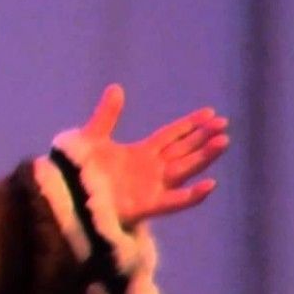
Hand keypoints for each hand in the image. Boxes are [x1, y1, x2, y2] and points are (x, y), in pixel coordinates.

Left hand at [79, 84, 229, 226]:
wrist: (69, 197)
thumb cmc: (80, 172)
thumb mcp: (93, 137)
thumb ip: (107, 114)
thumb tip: (116, 87)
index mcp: (141, 153)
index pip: (172, 136)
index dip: (190, 125)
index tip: (211, 113)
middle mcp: (152, 170)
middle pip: (183, 151)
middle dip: (203, 138)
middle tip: (224, 124)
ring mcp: (153, 188)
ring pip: (186, 170)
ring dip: (204, 157)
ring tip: (223, 142)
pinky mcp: (148, 206)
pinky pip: (176, 201)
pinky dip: (193, 195)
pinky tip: (211, 184)